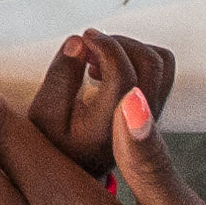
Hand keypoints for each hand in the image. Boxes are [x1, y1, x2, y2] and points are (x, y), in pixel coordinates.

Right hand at [25, 29, 175, 179]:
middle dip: (118, 43)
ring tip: (96, 57)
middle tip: (89, 44)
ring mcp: (153, 116)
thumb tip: (78, 43)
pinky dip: (137, 56)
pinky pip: (161, 68)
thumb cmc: (58, 141)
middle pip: (150, 63)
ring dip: (130, 48)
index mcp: (110, 129)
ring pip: (161, 63)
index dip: (106, 48)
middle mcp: (140, 124)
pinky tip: (108, 67)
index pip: (124, 77)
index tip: (84, 38)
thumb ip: (60, 76)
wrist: (78, 166)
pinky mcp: (154, 107)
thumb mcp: (44, 113)